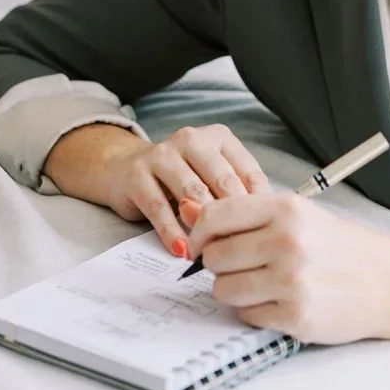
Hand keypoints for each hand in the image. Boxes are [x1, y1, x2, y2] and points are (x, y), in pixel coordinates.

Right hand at [97, 123, 271, 253]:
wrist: (123, 169)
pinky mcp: (137, 174)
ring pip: (191, 192)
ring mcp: (162, 154)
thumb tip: (265, 221)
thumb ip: (233, 191)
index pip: (246, 170)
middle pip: (221, 180)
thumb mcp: (210, 176)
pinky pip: (159, 207)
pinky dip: (172, 232)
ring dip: (204, 225)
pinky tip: (182, 250)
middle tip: (243, 245)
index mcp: (217, 137)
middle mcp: (191, 140)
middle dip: (233, 215)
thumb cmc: (178, 178)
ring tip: (214, 252)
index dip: (258, 204)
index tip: (266, 232)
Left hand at [181, 191, 389, 344]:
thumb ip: (242, 214)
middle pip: (215, 257)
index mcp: (285, 209)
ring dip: (235, 290)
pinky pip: (247, 315)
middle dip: (220, 265)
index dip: (201, 234)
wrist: (389, 280)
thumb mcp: (297, 215)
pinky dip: (256, 311)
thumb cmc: (340, 246)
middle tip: (243, 266)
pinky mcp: (295, 316)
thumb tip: (186, 210)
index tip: (204, 244)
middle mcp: (287, 242)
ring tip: (262, 284)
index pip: (214, 217)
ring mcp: (291, 281)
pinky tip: (279, 300)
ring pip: (224, 290)